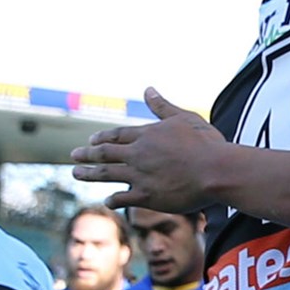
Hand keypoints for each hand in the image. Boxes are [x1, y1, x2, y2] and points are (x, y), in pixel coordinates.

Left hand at [71, 88, 229, 211]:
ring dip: (89, 174)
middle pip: (105, 153)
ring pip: (107, 174)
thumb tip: (148, 89)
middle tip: (73, 155)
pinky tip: (107, 201)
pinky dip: (113, 199)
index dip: (102, 138)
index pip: (117, 135)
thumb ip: (162, 106)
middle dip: (87, 154)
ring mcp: (140, 176)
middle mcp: (138, 154)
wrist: (216, 170)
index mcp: (146, 135)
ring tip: (76, 173)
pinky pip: (123, 198)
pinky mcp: (147, 196)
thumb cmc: (205, 143)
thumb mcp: (183, 117)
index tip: (91, 140)